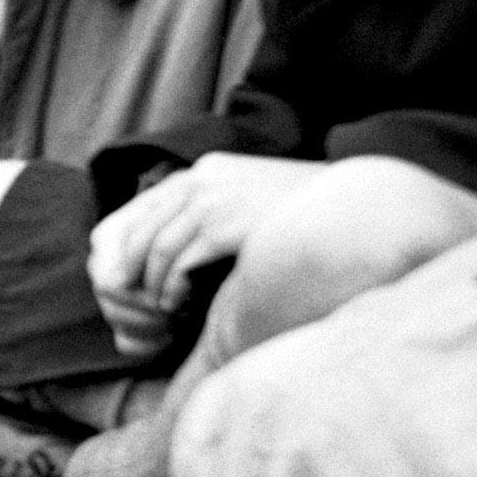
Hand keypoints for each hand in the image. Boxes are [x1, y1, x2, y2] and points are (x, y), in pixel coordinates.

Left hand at [89, 155, 323, 354]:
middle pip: (139, 228)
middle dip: (129, 268)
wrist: (351, 202)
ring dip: (151, 283)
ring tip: (160, 305)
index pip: (142, 205)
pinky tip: (177, 303)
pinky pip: (178, 261)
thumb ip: (215, 211)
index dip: (126, 244)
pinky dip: (170, 287)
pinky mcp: (225, 224)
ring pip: (155, 248)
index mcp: (205, 170)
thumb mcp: (251, 198)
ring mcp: (212, 199)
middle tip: (132, 297)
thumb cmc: (303, 212)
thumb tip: (183, 245)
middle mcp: (202, 178)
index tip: (125, 274)